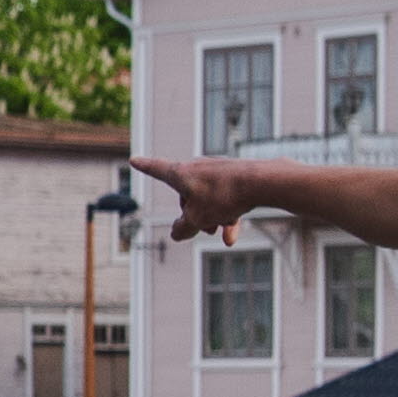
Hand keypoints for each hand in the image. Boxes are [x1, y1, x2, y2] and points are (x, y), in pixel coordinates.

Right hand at [130, 153, 291, 243]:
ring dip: (212, 219)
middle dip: (193, 216)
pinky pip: (226, 199)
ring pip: (208, 200)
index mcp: (181, 173)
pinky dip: (227, 217)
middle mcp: (198, 168)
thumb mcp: (196, 219)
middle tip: (204, 230)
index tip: (134, 160)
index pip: (156, 169)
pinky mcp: (237, 176)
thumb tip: (177, 232)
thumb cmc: (224, 196)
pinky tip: (231, 237)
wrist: (263, 182)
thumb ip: (182, 228)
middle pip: (187, 196)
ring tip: (220, 233)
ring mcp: (219, 171)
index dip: (144, 167)